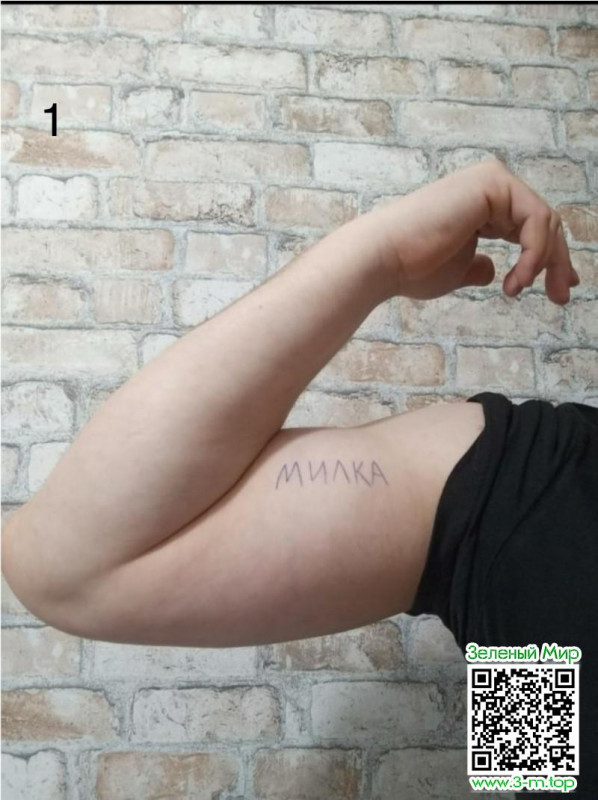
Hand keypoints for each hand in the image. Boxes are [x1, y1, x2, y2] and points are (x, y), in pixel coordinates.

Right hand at [375, 159, 579, 303]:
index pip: (531, 227)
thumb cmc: (412, 267)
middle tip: (561, 296)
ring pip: (544, 221)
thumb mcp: (459, 270)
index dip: (551, 258)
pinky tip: (517, 279)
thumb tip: (493, 271)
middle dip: (558, 262)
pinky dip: (534, 253)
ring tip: (520, 289)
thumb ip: (480, 267)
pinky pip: (535, 220)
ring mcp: (491, 180)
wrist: (384, 258)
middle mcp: (489, 185)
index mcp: (482, 203)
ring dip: (545, 261)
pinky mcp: (492, 184)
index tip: (561, 289)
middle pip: (544, 222)